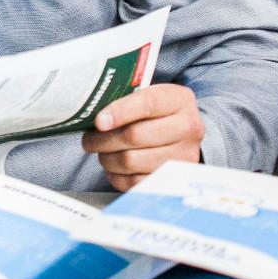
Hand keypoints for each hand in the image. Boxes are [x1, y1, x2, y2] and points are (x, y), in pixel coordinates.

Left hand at [82, 84, 204, 191]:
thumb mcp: (147, 95)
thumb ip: (125, 100)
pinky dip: (116, 176)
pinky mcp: (173, 180)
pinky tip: (113, 167)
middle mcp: (188, 128)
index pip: (148, 103)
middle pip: (135, 136)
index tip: (98, 122)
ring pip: (131, 161)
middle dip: (104, 139)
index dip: (120, 112)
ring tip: (101, 152)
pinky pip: (134, 182)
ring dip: (107, 158)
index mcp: (179, 100)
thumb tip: (97, 118)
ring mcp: (183, 156)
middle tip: (89, 140)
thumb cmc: (156, 112)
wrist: (181, 135)